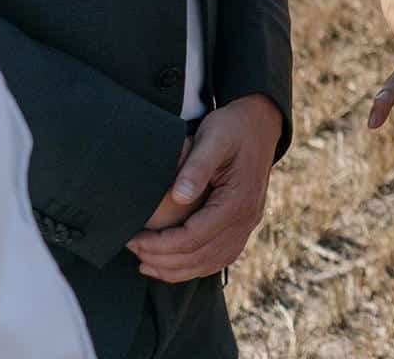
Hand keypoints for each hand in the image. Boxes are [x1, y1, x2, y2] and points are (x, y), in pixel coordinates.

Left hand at [126, 94, 282, 282]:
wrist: (261, 123)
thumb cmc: (233, 127)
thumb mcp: (214, 137)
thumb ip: (197, 166)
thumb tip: (178, 197)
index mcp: (238, 201)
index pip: (194, 238)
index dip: (160, 245)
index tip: (133, 239)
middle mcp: (247, 219)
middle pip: (200, 256)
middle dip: (162, 260)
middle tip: (132, 249)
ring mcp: (248, 224)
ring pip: (211, 263)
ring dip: (177, 269)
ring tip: (146, 264)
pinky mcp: (244, 224)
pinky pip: (220, 257)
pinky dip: (195, 266)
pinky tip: (174, 264)